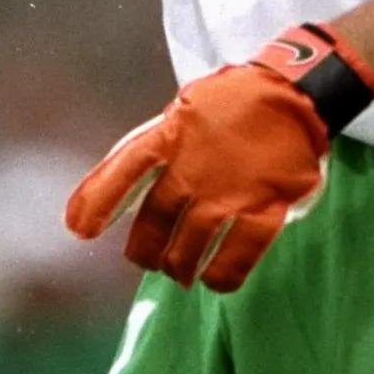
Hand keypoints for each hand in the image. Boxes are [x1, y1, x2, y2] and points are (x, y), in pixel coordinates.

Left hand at [65, 24, 373, 292]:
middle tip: (148, 260)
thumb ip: (158, 145)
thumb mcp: (185, 110)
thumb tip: (124, 186)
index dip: (96, 201)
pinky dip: (223, 274)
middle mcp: (193, 169)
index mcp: (170, 136)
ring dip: (181, 266)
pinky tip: (216, 280)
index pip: (123, 170)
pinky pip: (239, 254)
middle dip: (146, 250)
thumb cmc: (233, 102)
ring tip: (181, 273)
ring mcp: (230, 192)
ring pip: (192, 246)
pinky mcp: (266, 206)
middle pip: (156, 222)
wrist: (293, 93)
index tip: (80, 230)